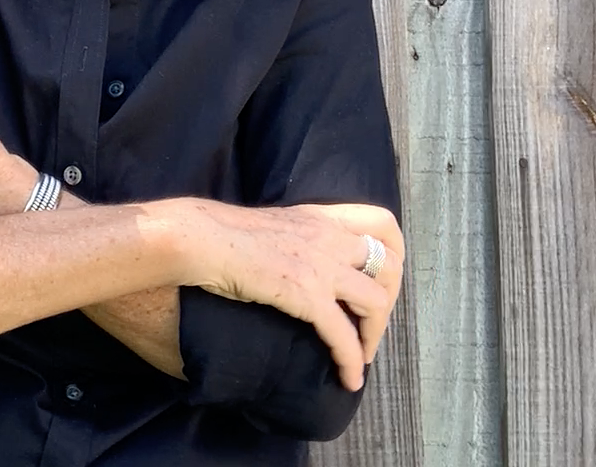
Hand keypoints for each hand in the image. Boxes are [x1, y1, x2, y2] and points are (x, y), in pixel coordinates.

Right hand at [173, 200, 405, 391]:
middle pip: (390, 266)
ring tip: (362, 356)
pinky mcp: (307, 295)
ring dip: (375, 335)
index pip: (383, 223)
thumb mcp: (277, 226)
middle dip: (390, 300)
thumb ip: (300, 238)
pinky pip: (344, 335)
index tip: (383, 280)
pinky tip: (348, 378)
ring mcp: (321, 266)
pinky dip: (352, 361)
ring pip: (377, 302)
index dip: (395, 253)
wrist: (200, 238)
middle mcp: (330, 238)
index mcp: (322, 218)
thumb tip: (304, 260)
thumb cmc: (224, 234)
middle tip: (371, 325)